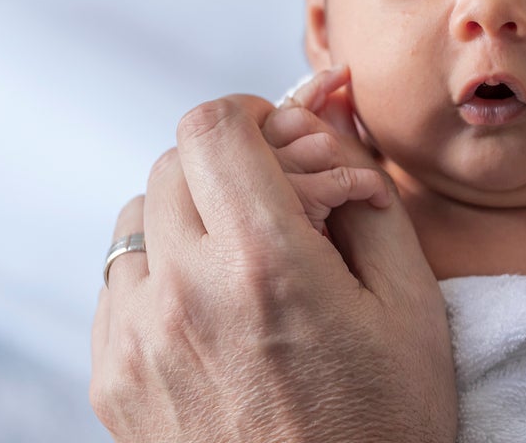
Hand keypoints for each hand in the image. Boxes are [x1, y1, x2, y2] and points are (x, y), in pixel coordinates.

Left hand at [90, 92, 456, 442]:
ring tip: (246, 257)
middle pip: (173, 164)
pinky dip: (162, 271)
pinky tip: (215, 308)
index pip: (212, 128)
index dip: (251, 113)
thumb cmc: (385, 424)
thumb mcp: (412, 305)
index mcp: (266, 265)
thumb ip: (368, 197)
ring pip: (136, 219)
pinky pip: (119, 284)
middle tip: (283, 200)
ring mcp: (136, 342)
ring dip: (189, 214)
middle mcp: (184, 295)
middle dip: (231, 164)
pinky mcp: (113, 381)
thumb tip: (332, 121)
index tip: (282, 136)